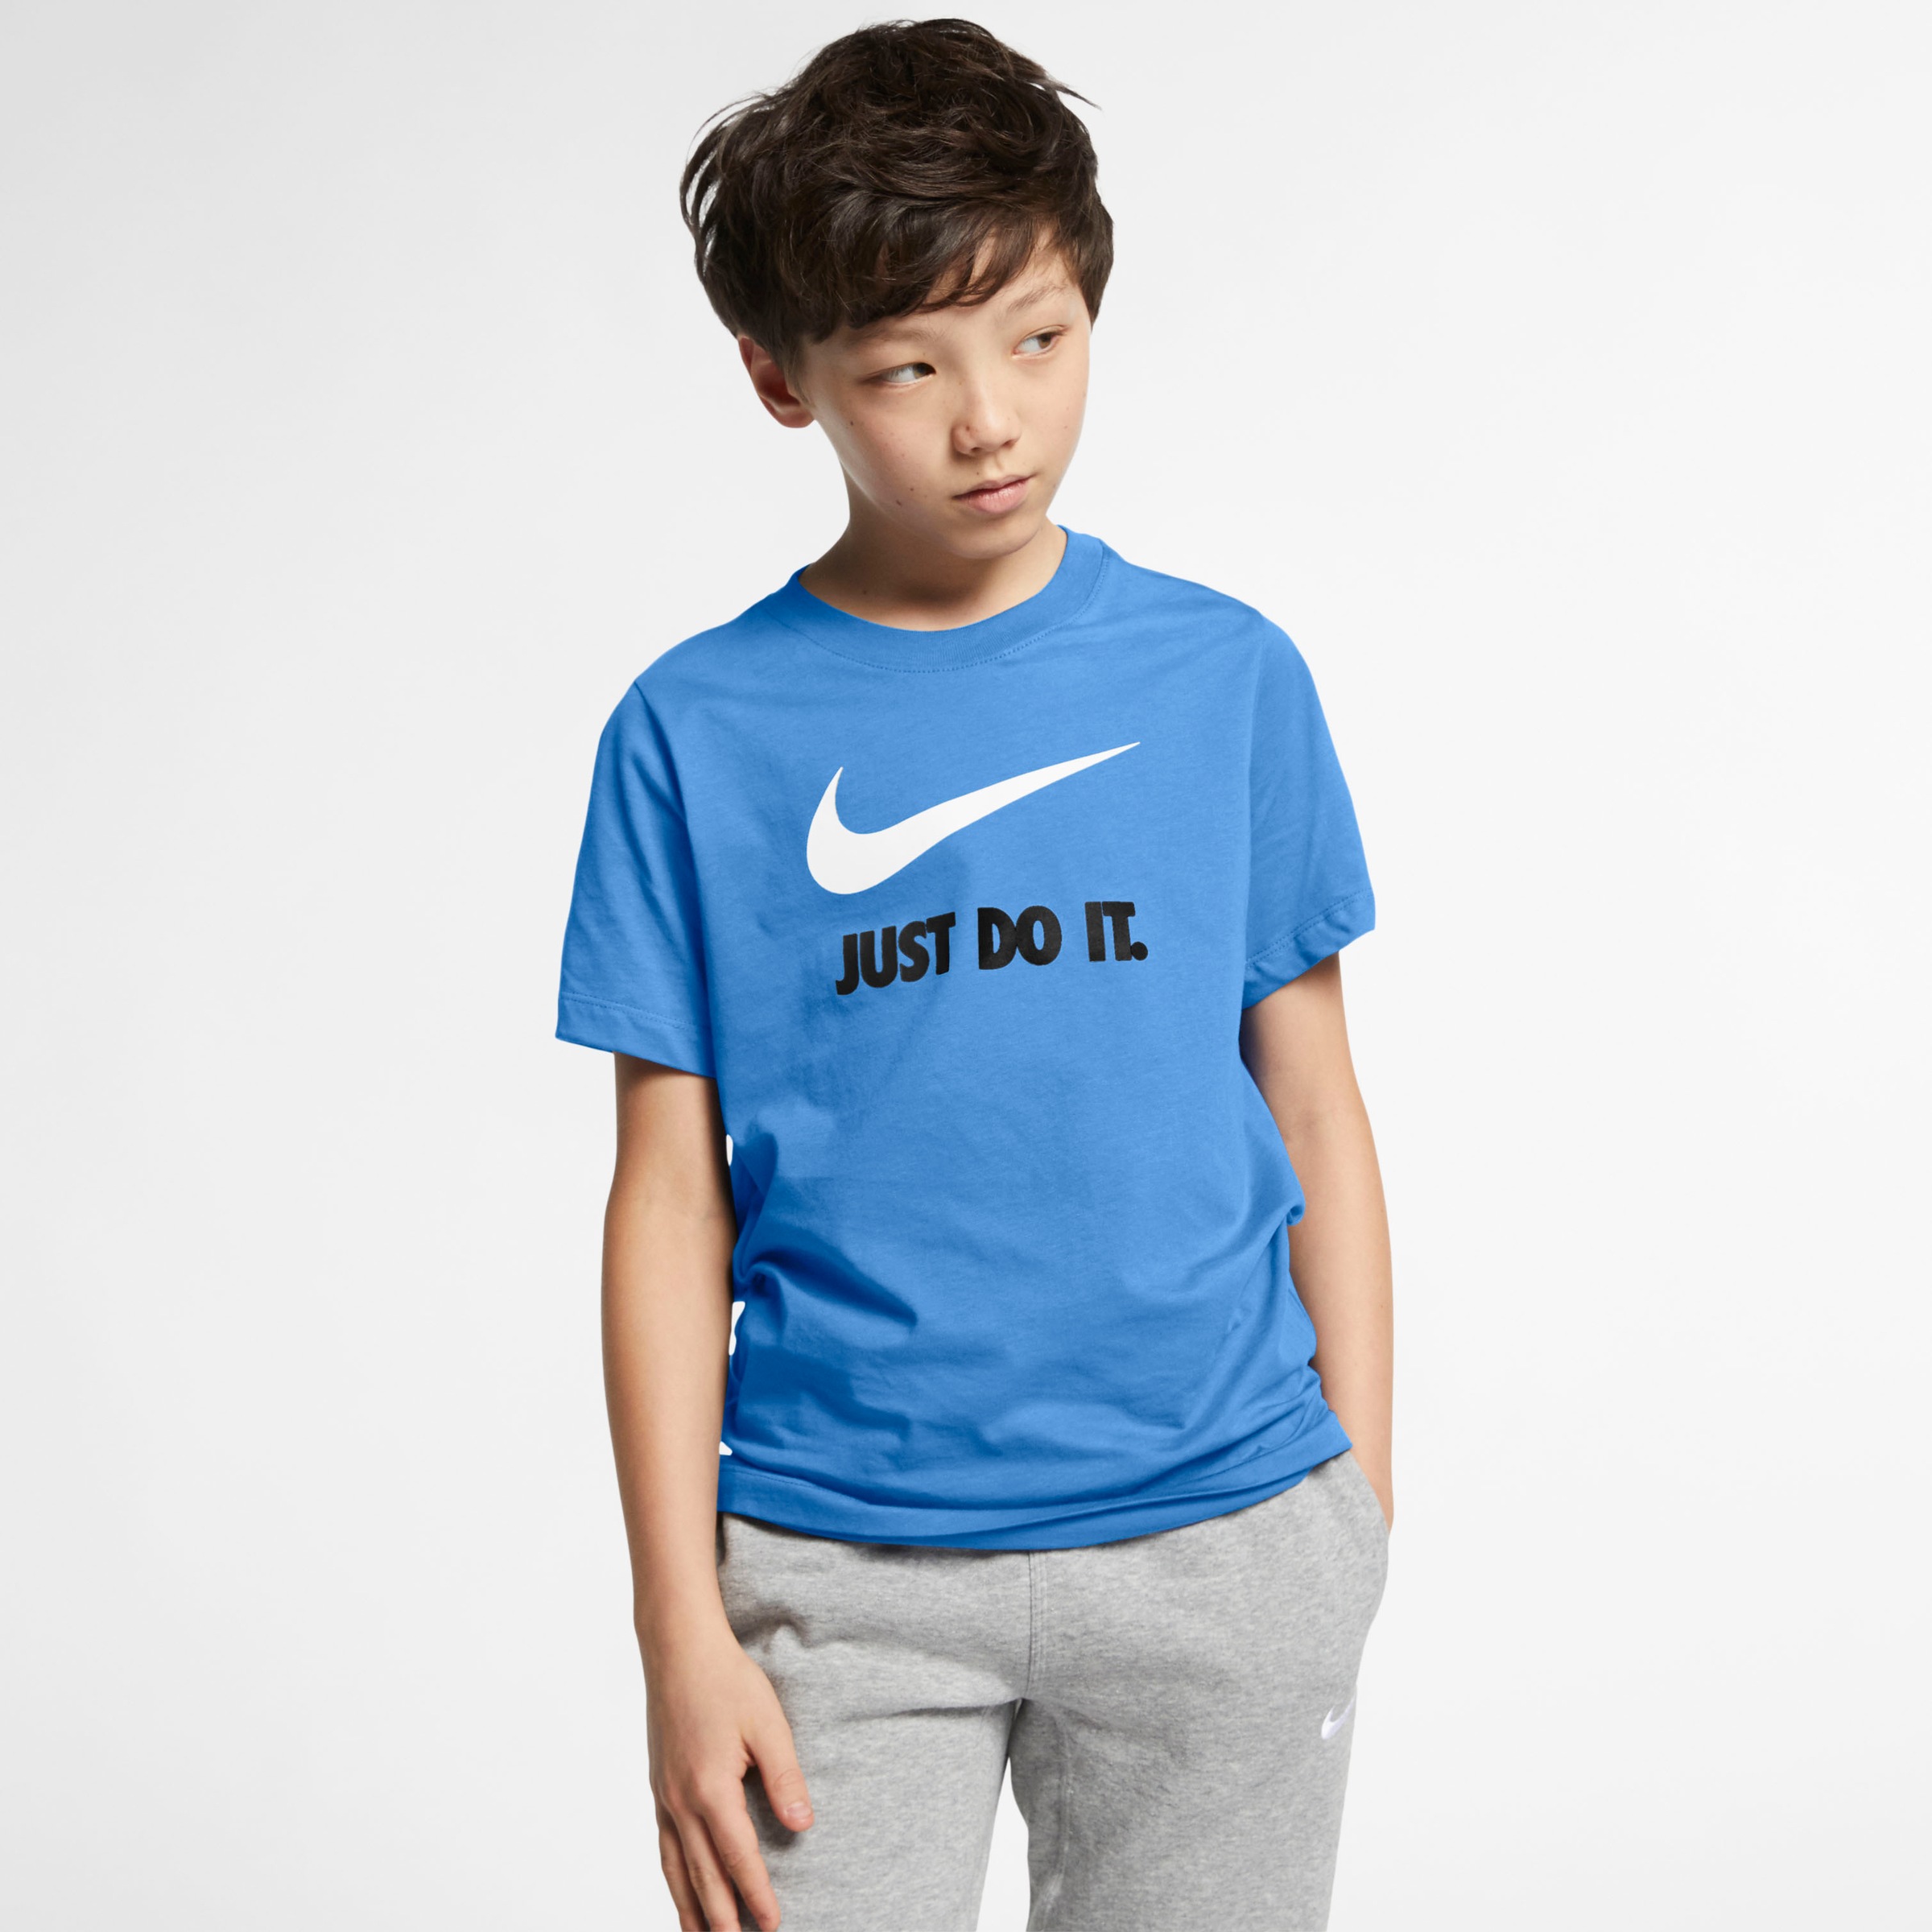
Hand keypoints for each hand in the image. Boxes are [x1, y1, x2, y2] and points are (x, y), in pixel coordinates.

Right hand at [644, 1621, 813, 1931]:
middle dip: (721, 1919)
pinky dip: (672, 1877)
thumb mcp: (768, 1724)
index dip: (756, 1895)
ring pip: (676, 1869)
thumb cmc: (727, 1680)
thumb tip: (802, 1825)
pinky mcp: (658, 1786)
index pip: (738, 1857)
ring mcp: (664, 1796)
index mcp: (711, 1789)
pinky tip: (680, 1888)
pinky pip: (663, 1846)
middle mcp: (681, 1801)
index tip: (771, 1925)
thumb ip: (785, 1777)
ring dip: (690, 1908)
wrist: (678, 1649)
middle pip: (702, 1876)